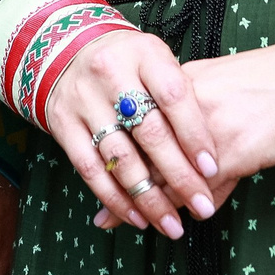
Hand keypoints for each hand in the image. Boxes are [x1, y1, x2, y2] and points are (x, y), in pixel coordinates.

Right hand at [41, 30, 223, 239]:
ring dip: (148, 198)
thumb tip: (210, 159)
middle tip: (202, 207)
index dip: (194, 135)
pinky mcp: (62, 123)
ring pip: (120, 157)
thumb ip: (181, 99)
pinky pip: (89, 169)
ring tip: (172, 225)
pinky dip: (114, 198)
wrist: (66, 48)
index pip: (173, 96)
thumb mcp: (158, 62)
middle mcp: (110, 73)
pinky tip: (137, 217)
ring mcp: (82, 99)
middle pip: (149, 132)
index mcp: (143, 54)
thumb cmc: (130, 63)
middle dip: (179, 176)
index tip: (211, 169)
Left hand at [89, 41, 274, 230]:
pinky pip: (199, 188)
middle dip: (121, 188)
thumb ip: (188, 113)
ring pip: (165, 176)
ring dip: (150, 205)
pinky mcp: (230, 155)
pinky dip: (190, 206)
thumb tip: (170, 147)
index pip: (134, 123)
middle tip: (103, 217)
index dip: (116, 156)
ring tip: (131, 225)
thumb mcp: (218, 85)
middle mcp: (182, 107)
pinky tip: (186, 219)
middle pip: (141, 153)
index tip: (100, 176)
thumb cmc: (268, 81)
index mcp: (176, 84)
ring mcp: (203, 133)